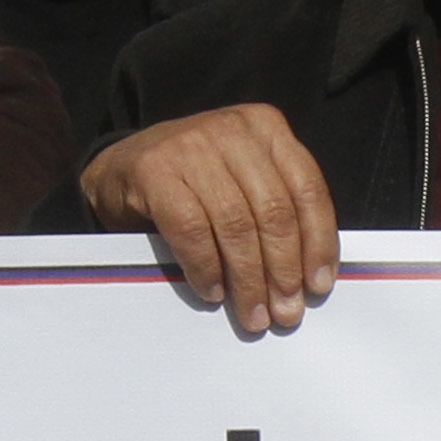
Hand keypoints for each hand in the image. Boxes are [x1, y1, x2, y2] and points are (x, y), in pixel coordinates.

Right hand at [80, 105, 336, 335]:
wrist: (122, 167)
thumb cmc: (195, 182)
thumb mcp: (243, 178)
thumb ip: (275, 209)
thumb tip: (308, 279)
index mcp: (265, 127)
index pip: (307, 190)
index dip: (318, 243)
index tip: (318, 286)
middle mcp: (232, 129)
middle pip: (273, 210)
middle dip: (283, 270)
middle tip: (285, 311)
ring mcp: (191, 146)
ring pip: (235, 224)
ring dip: (248, 279)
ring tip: (253, 314)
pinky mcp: (154, 170)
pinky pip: (191, 229)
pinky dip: (206, 267)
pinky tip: (213, 292)